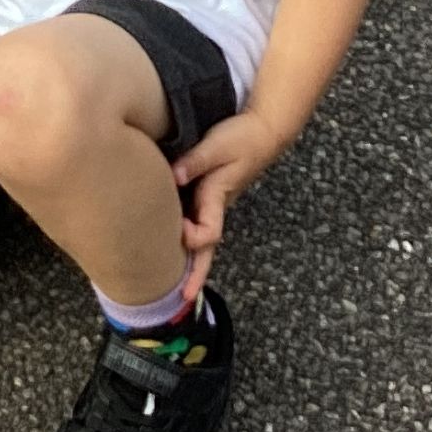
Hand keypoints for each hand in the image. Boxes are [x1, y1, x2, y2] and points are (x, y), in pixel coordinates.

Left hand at [167, 109, 287, 302]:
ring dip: (189, 261)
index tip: (179, 229)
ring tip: (169, 283)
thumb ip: (195, 161)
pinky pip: (195, 222)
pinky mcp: (206, 195)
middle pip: (205, 249)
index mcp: (217, 198)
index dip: (192, 237)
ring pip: (199, 240)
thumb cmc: (242, 139)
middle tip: (182, 299)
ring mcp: (211, 204)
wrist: (263, 132)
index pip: (208, 233)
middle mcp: (214, 207)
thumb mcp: (217, 146)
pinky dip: (184, 237)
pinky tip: (168, 243)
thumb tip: (173, 177)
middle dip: (195, 275)